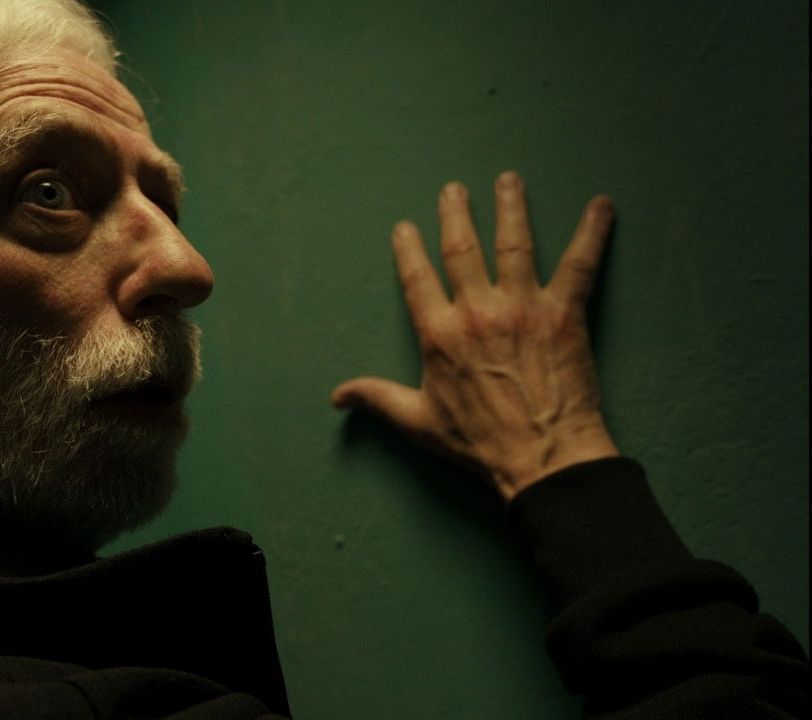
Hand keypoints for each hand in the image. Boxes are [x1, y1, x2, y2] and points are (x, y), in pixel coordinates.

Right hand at [331, 171, 617, 500]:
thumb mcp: (418, 422)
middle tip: (454, 189)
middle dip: (456, 214)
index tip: (405, 228)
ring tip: (509, 181)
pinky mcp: (564, 313)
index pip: (418, 279)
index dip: (409, 250)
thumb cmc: (479, 444)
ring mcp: (522, 308)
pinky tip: (602, 207)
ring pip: (515, 243)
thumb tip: (338, 396)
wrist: (540, 458)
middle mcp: (477, 312)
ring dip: (511, 207)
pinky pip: (580, 264)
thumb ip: (377, 399)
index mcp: (439, 334)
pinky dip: (593, 233)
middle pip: (463, 248)